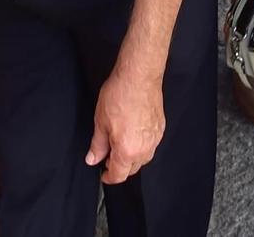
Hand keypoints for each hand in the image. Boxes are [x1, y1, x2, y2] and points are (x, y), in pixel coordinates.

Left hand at [86, 67, 164, 184]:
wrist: (139, 76)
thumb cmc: (120, 95)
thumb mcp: (101, 122)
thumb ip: (97, 145)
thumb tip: (93, 159)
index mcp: (127, 150)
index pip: (119, 175)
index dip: (108, 177)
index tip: (103, 174)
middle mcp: (144, 148)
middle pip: (132, 169)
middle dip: (120, 167)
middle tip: (108, 155)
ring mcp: (155, 139)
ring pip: (143, 158)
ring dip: (132, 157)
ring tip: (120, 143)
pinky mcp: (161, 128)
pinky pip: (151, 145)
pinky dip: (141, 145)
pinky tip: (133, 133)